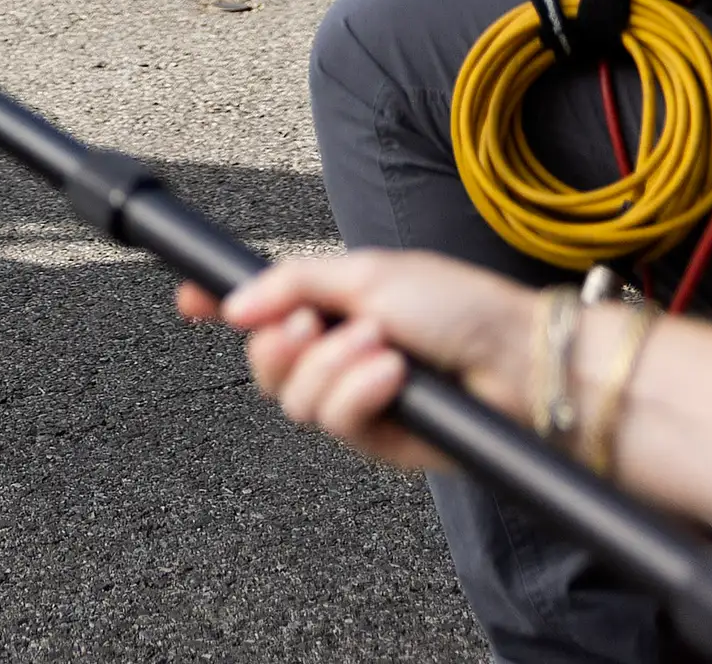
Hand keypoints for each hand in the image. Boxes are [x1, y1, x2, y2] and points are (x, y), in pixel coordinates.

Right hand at [178, 249, 543, 474]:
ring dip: (335, 367)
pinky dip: (359, 393)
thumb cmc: (459, 306)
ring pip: (294, 399)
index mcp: (333, 306)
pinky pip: (336, 423)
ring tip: (381, 347)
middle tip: (310, 325)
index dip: (218, 307)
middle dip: (280, 344)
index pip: (259, 310)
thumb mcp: (368, 272)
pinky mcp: (379, 440)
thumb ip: (292, 281)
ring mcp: (357, 399)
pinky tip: (393, 377)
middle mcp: (337, 354)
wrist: (520, 361)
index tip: (191, 303)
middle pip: (264, 364)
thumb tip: (234, 303)